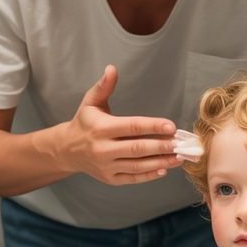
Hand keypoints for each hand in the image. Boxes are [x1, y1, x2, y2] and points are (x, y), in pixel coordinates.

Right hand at [60, 65, 179, 184]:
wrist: (66, 150)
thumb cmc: (84, 123)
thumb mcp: (90, 102)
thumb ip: (104, 86)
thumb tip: (112, 69)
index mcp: (101, 128)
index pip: (132, 127)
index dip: (153, 126)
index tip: (171, 126)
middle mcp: (103, 148)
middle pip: (137, 148)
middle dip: (161, 146)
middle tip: (180, 143)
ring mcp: (106, 166)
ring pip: (138, 166)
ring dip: (161, 162)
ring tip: (179, 157)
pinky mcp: (110, 178)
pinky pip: (133, 178)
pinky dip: (149, 175)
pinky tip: (164, 168)